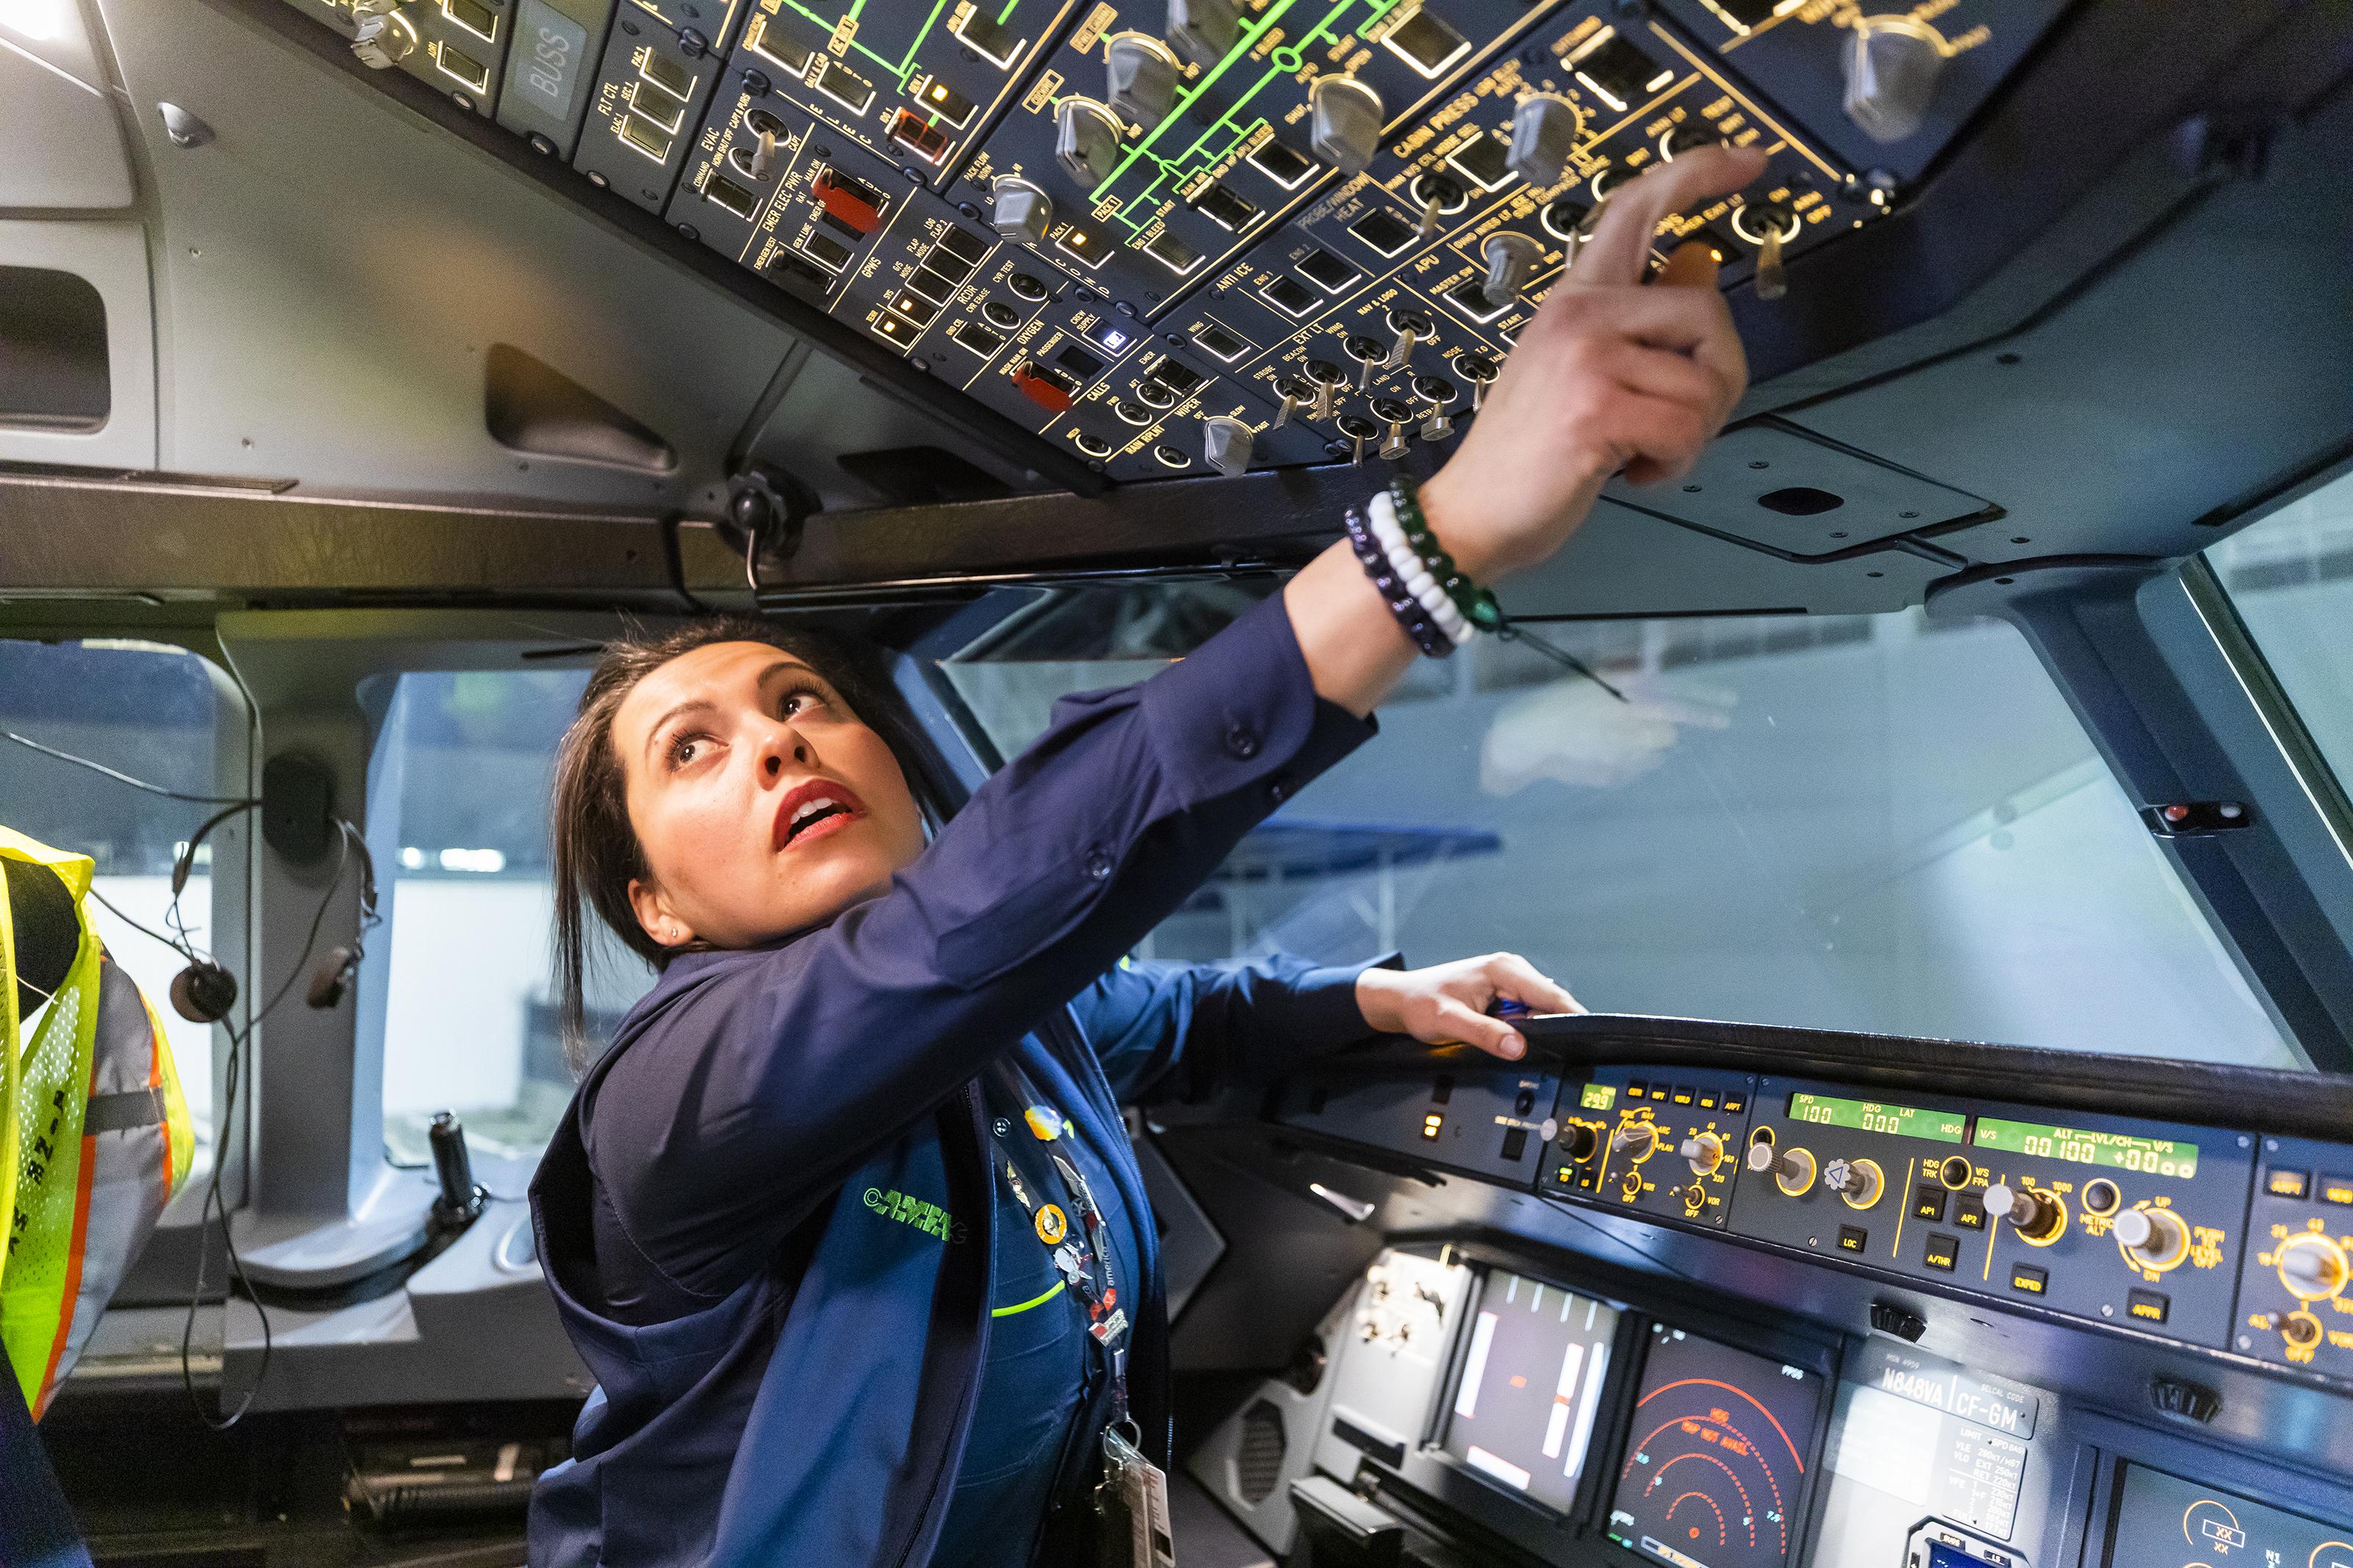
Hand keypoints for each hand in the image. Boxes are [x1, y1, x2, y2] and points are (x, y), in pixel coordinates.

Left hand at [1355, 954, 1584, 1061]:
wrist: (1401, 999)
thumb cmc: (1420, 1003)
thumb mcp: (1449, 1022)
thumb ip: (1484, 1034)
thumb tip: (1518, 1047)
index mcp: (1503, 969)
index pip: (1551, 995)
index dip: (1572, 1017)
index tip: (1587, 1037)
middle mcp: (1510, 969)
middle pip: (1551, 1002)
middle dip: (1553, 1026)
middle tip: (1549, 1050)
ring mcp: (1509, 980)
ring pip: (1540, 1008)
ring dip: (1538, 1027)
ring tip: (1518, 1042)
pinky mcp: (1504, 992)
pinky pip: (1526, 1011)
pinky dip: (1526, 1025)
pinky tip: (1513, 1037)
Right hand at [1420, 144, 1766, 583]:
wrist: (1471, 514)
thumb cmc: (1529, 453)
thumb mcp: (1584, 370)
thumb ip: (1642, 320)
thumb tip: (1700, 263)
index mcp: (1575, 298)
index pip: (1638, 208)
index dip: (1699, 174)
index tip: (1748, 160)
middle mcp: (1579, 314)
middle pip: (1707, 314)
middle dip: (1719, 379)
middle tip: (1680, 421)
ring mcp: (1586, 358)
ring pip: (1706, 384)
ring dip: (1692, 435)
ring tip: (1639, 451)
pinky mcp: (1597, 408)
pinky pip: (1687, 428)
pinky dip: (1674, 463)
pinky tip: (1633, 472)